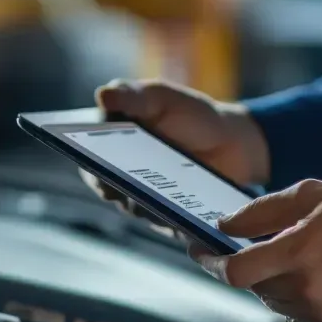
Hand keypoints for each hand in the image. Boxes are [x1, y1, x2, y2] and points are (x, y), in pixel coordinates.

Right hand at [82, 79, 269, 225]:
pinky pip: (172, 227)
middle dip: (122, 190)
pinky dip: (179, 225)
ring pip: (142, 212)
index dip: (91, 168)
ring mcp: (148, 203)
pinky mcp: (174, 220)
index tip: (98, 168)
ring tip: (164, 204)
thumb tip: (103, 95)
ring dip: (150, 209)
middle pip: (113, 193)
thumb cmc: (189, 115)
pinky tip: (190, 218)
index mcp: (111, 150)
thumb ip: (133, 96)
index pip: (90, 165)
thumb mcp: (161, 98)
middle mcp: (123, 182)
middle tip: (133, 187)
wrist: (231, 140)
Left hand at [188, 180, 321, 321]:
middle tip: (263, 244)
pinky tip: (320, 273)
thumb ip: (263, 211)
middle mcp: (306, 289)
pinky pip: (295, 312)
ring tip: (302, 255)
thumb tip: (226, 226)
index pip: (235, 271)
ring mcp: (319, 313)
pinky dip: (295, 293)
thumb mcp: (314, 196)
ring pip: (271, 299)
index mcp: (300, 253)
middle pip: (251, 284)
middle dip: (248, 265)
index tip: (200, 250)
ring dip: (271, 279)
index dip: (210, 261)